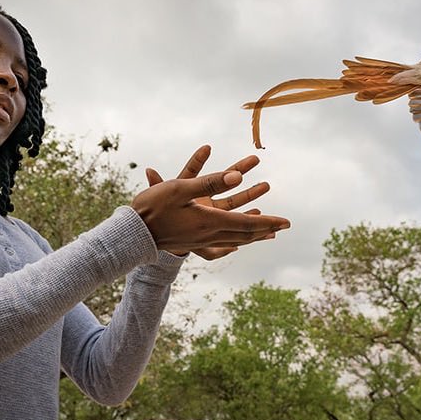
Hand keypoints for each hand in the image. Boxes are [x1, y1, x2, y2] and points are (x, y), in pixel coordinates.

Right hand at [133, 145, 289, 259]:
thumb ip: (210, 181)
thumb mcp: (181, 188)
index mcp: (209, 221)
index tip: (287, 222)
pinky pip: (222, 241)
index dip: (269, 222)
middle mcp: (209, 234)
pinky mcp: (193, 242)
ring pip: (235, 238)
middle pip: (245, 233)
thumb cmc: (153, 208)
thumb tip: (237, 177)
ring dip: (253, 235)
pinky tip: (237, 240)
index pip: (247, 223)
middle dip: (266, 229)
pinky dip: (236, 238)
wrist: (134, 234)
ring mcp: (201, 240)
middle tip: (284, 227)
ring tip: (267, 233)